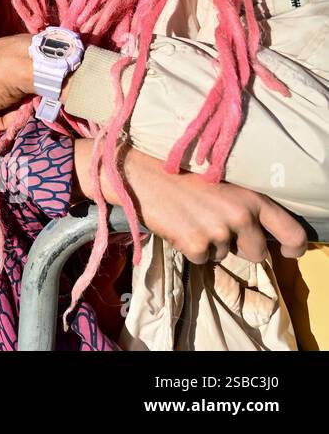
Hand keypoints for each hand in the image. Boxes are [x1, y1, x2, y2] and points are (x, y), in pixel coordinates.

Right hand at [74, 142, 307, 264]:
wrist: (140, 174)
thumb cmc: (179, 173)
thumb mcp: (221, 181)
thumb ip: (244, 204)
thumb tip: (258, 232)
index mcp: (252, 198)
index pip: (292, 232)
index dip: (294, 247)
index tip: (288, 252)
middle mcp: (241, 216)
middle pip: (256, 252)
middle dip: (239, 246)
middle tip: (216, 226)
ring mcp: (218, 232)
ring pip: (224, 256)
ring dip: (210, 244)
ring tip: (190, 218)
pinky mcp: (196, 244)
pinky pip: (202, 260)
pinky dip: (190, 249)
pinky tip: (178, 226)